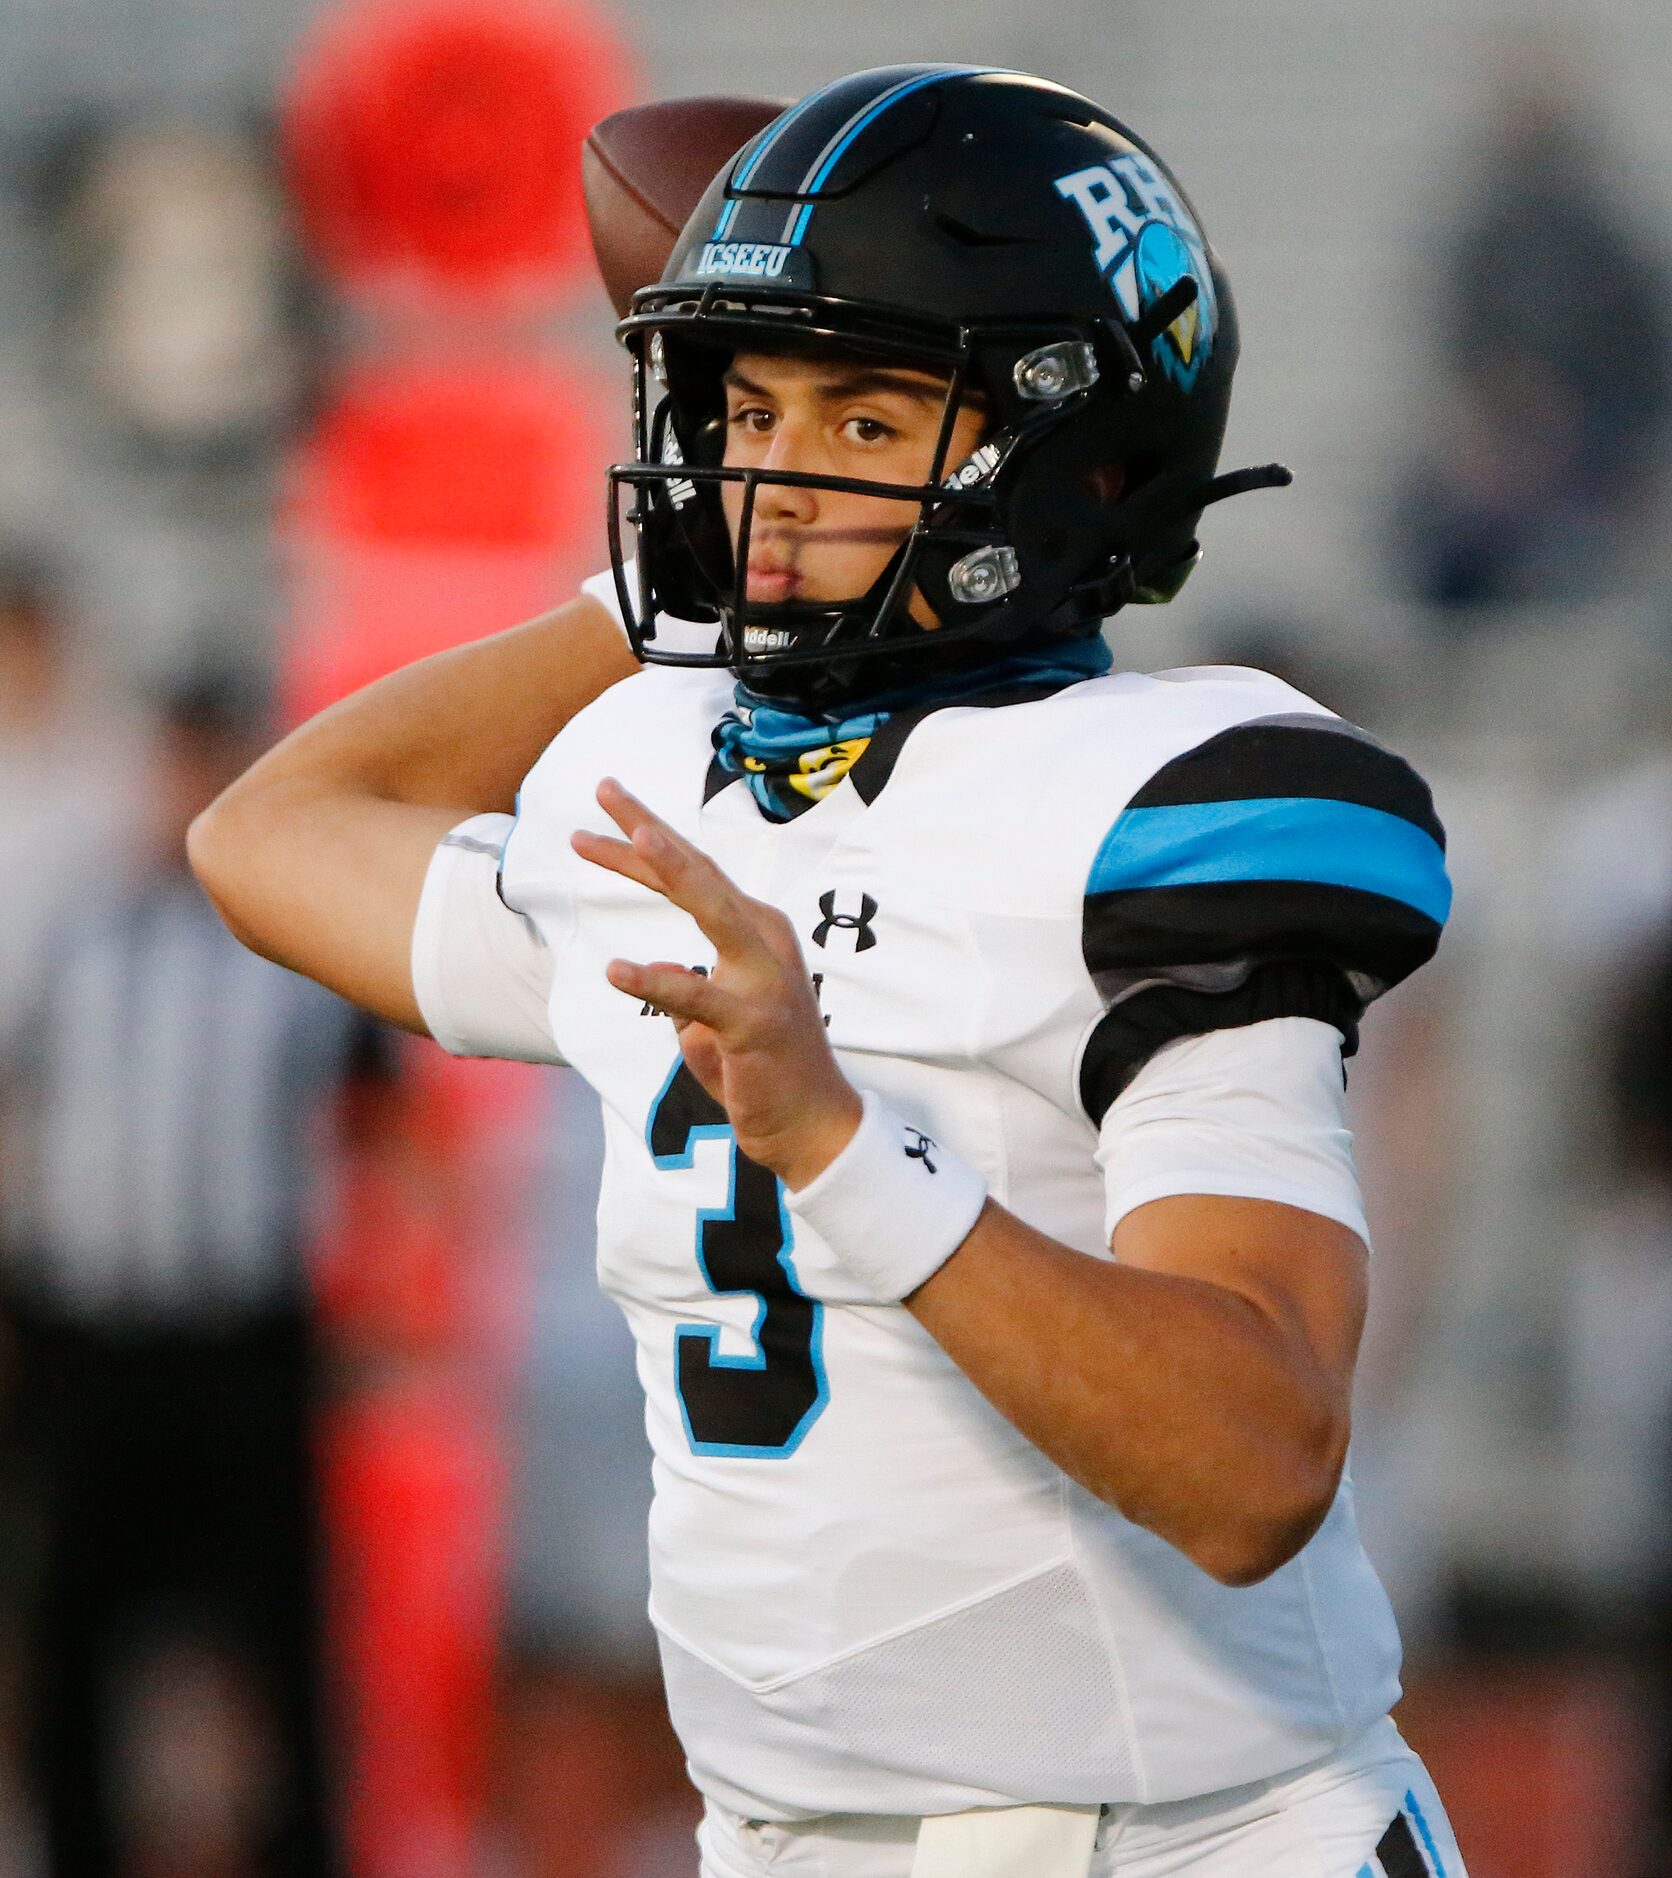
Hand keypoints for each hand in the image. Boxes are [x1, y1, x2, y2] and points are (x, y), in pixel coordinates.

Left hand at [572, 779, 862, 1189]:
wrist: (812, 1126)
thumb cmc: (762, 1071)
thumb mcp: (713, 1021)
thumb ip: (685, 992)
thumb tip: (659, 973)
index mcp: (754, 932)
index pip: (692, 876)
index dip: (644, 839)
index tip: (604, 804)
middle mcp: (763, 940)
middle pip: (698, 872)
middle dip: (648, 826)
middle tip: (604, 785)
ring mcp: (764, 978)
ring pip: (711, 909)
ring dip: (671, 867)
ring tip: (630, 836)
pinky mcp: (754, 1021)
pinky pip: (698, 997)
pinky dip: (657, 982)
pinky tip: (616, 970)